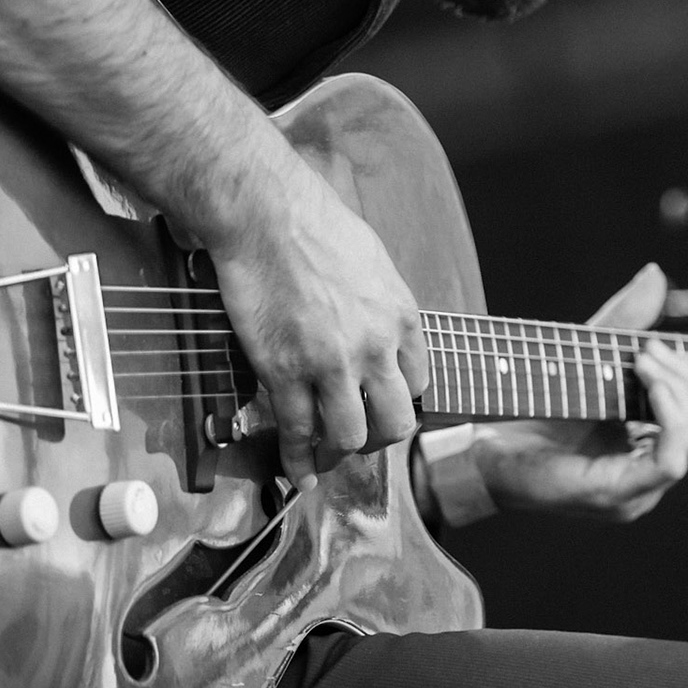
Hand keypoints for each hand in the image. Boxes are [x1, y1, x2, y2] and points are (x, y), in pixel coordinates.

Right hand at [211, 166, 424, 491]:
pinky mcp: (284, 371)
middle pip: (396, 422)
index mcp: (403, 319)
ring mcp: (332, 364)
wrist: (268, 215)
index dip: (399, 401)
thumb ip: (381, 305)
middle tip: (361, 442)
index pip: (419, 383)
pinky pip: (297, 431)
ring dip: (339, 454)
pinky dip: (297, 459)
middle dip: (380, 440)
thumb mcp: (375, 264)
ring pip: (350, 437)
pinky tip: (297, 472)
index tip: (382, 406)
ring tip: (327, 458)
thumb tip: (377, 325)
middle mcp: (377, 348)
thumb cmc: (316, 226)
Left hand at [468, 264, 687, 521]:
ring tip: (645, 362)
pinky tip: (649, 386)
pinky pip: (670, 461)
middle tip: (650, 350)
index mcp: (648, 450)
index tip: (656, 346)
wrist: (478, 449)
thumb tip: (654, 274)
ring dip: (679, 392)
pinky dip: (670, 417)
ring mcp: (637, 492)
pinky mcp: (616, 495)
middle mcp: (649, 476)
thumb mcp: (587, 359)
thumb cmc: (529, 409)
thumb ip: (624, 322)